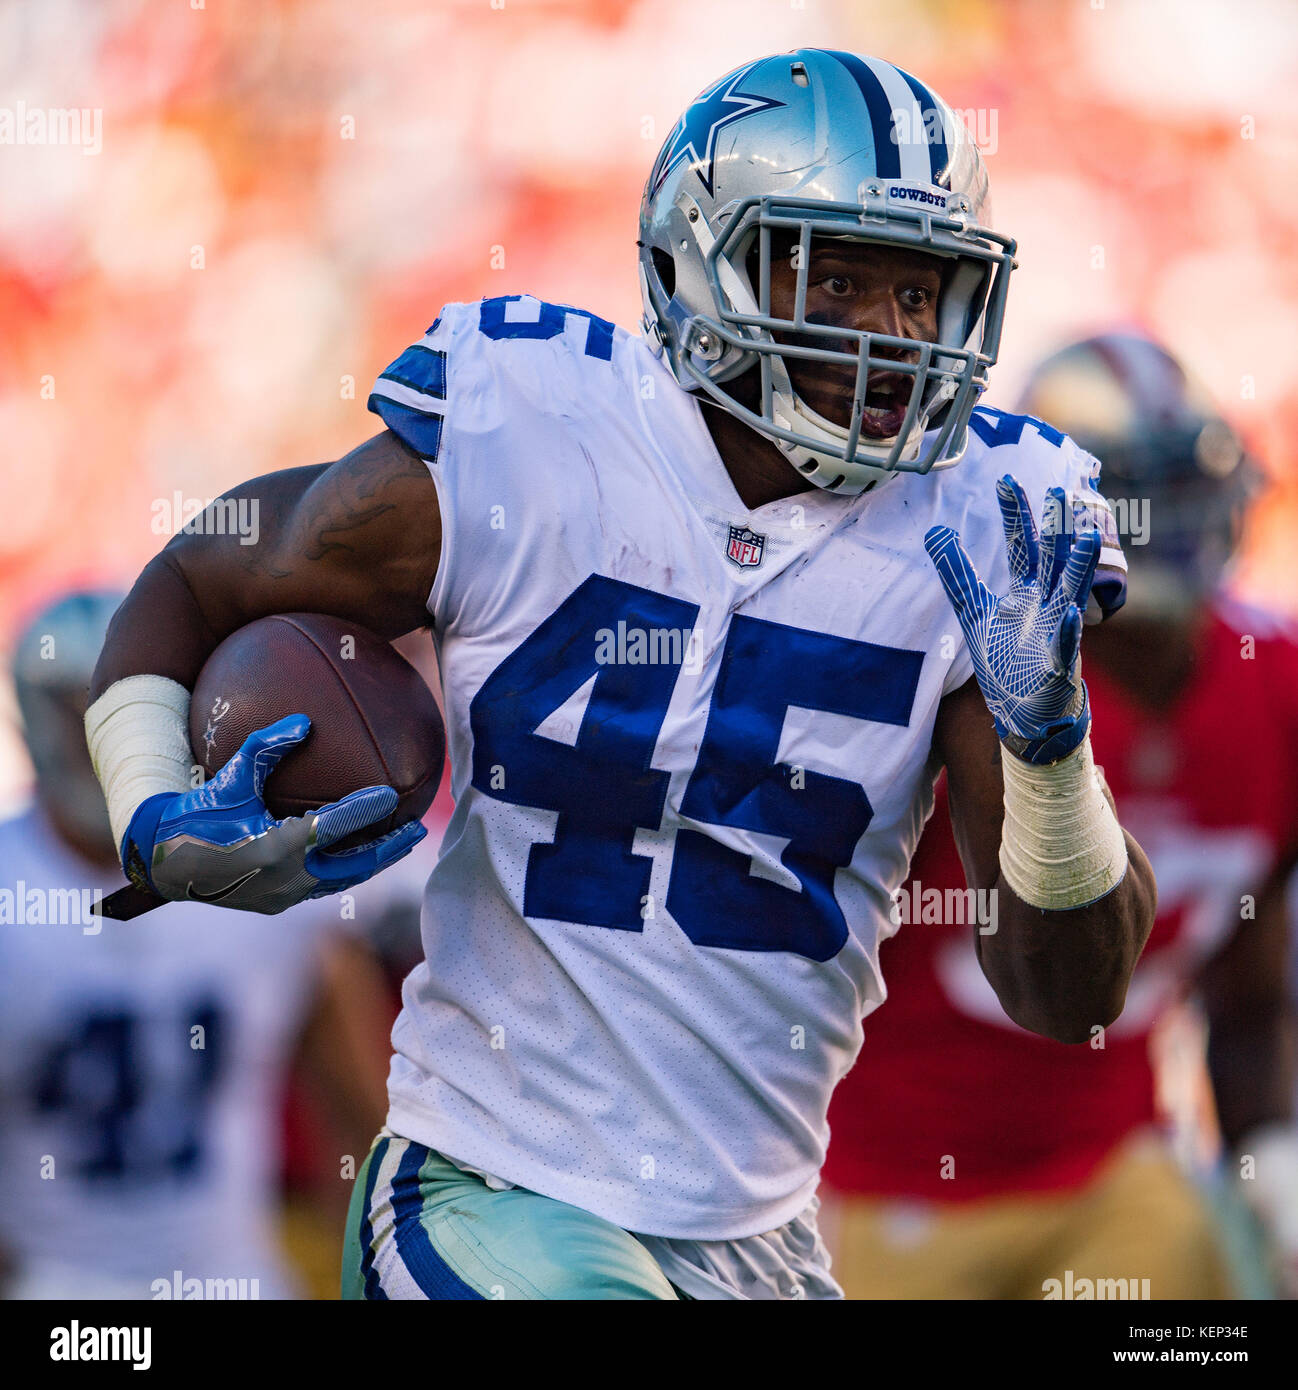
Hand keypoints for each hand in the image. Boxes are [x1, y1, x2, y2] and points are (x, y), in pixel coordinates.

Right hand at [119, 714, 426, 913]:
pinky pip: (323, 885)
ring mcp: (284, 895)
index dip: (365, 811)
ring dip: (372, 861)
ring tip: (398, 843)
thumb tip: (305, 720)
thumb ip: (266, 746)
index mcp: (276, 847)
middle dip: (389, 847)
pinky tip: (355, 853)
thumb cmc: (195, 812)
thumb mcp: (229, 777)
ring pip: (342, 880)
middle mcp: (286, 877)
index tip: (391, 795)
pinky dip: (345, 869)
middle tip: (418, 828)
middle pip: (353, 865)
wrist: (161, 861)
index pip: (332, 827)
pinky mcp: (278, 903)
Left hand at [925, 474, 1100, 764]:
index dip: (1013, 516)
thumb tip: (934, 531)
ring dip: (1078, 566)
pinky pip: (1066, 648)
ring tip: (1085, 537)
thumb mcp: (974, 613)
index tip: (1005, 480)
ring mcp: (1056, 633)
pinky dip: (1067, 633)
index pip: (1020, 546)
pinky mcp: (1059, 666)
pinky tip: (1069, 616)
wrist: (1026, 712)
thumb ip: (958, 575)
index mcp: (1024, 593)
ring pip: (1070, 593)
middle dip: (1053, 529)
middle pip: (1048, 560)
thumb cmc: (1006, 660)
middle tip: (1058, 491)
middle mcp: (1045, 605)